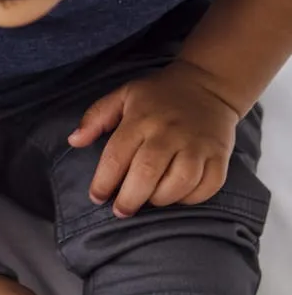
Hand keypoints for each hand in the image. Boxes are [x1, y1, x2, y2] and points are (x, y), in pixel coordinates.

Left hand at [68, 60, 240, 217]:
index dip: (103, 183)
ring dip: (161, 199)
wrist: (209, 85)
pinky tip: (177, 195)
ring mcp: (197, 144)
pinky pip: (208, 185)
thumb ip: (95, 117)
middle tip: (121, 209)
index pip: (116, 157)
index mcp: (140, 120)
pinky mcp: (220, 154)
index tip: (97, 197)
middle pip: (147, 174)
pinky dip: (192, 198)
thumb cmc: (158, 96)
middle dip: (129, 199)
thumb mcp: (122, 96)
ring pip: (180, 183)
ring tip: (150, 200)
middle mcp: (169, 133)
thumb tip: (74, 141)